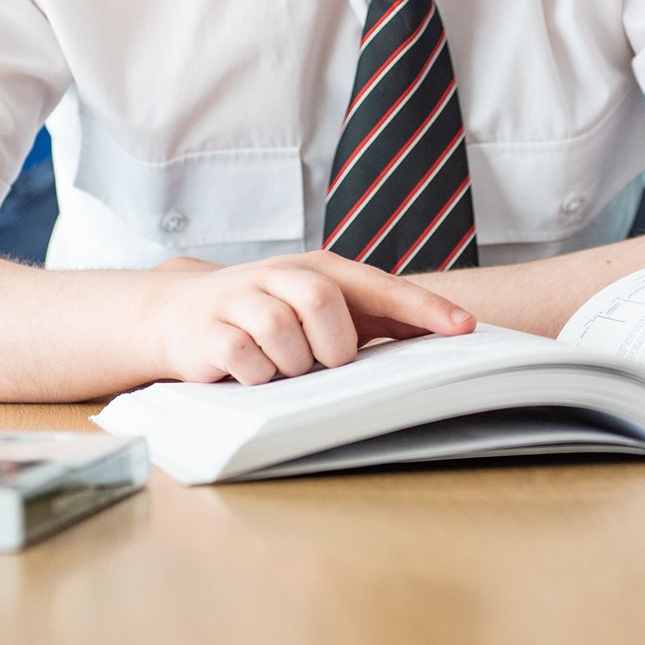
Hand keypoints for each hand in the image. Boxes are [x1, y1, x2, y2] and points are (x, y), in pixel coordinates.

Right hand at [148, 251, 473, 385]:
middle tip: (323, 362)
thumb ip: (375, 318)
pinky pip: (246, 357)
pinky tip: (252, 371)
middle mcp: (279, 274)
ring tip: (281, 367)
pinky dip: (257, 374)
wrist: (181, 314)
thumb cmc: (268, 316)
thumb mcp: (320, 310)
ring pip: (282, 332)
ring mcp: (240, 299)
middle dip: (330, 344)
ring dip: (290, 364)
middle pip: (322, 301)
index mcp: (317, 269)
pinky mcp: (210, 330)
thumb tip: (443, 333)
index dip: (421, 307)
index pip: (379, 284)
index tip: (463, 329)